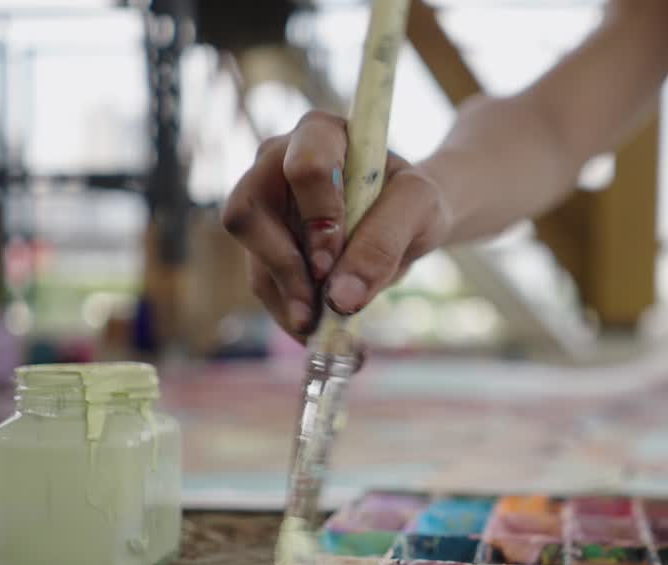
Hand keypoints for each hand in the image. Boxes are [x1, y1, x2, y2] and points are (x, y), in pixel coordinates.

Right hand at [222, 111, 452, 338]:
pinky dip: (290, 311)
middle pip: (248, 211)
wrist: (407, 220)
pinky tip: (318, 327)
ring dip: (288, 298)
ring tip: (323, 326)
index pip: (302, 167)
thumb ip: (385, 240)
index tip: (336, 260)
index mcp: (320, 134)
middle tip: (320, 304)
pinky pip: (264, 283)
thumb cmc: (412, 200)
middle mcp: (278, 162)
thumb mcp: (419, 208)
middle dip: (284, 264)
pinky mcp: (265, 246)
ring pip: (253, 256)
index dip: (317, 218)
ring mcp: (266, 206)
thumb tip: (340, 299)